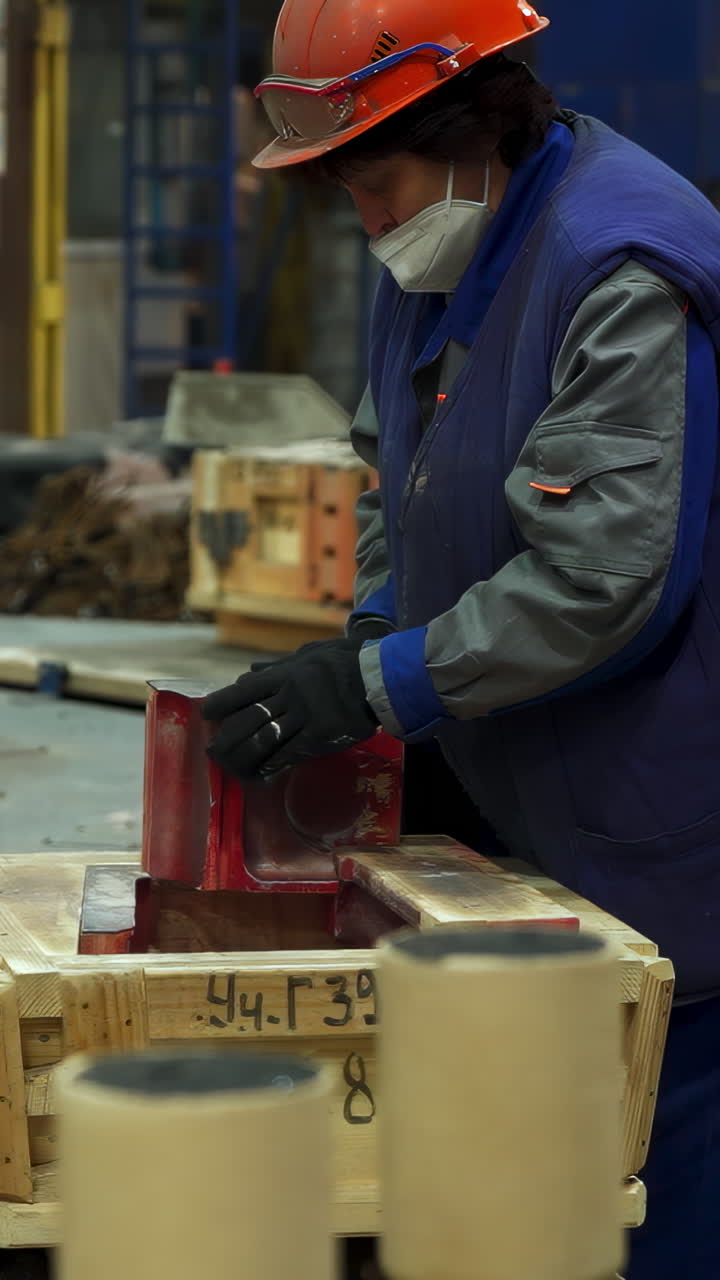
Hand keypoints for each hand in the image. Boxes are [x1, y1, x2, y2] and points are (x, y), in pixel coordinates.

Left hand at [202, 635, 380, 780]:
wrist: (381, 677)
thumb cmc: (347, 660)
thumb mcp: (310, 653)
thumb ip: (278, 665)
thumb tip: (248, 673)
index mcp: (286, 674)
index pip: (246, 690)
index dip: (224, 703)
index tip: (207, 713)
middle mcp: (290, 696)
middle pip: (249, 719)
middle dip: (227, 737)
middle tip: (212, 750)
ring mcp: (305, 718)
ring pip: (264, 740)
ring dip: (243, 756)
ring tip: (229, 766)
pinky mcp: (320, 737)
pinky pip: (289, 755)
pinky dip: (270, 766)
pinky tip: (259, 774)